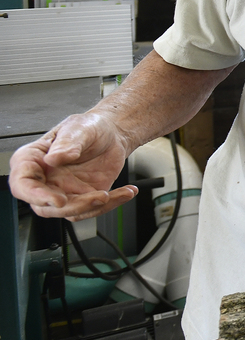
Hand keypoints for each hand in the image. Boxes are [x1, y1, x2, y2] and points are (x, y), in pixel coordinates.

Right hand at [9, 112, 137, 220]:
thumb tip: (53, 158)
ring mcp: (63, 191)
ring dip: (93, 207)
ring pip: (69, 211)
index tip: (57, 199)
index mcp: (32, 161)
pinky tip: (126, 191)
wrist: (112, 134)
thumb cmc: (89, 127)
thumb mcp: (78, 129)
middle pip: (45, 206)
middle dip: (72, 206)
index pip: (23, 184)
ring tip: (113, 193)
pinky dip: (111, 204)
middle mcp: (44, 180)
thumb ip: (66, 143)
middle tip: (97, 197)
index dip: (36, 196)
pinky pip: (92, 209)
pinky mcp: (83, 197)